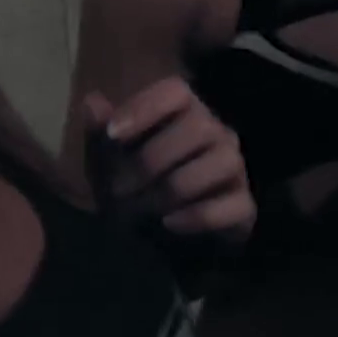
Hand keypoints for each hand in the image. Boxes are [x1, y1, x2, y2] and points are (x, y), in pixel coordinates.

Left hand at [82, 78, 254, 244]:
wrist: (158, 245)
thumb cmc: (133, 192)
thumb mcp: (107, 166)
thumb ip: (99, 135)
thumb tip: (92, 101)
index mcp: (184, 114)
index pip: (177, 91)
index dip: (145, 107)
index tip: (112, 134)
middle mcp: (216, 134)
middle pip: (200, 126)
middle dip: (152, 159)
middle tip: (119, 189)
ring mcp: (235, 170)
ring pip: (222, 162)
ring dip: (174, 188)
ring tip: (143, 210)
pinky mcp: (245, 208)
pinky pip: (234, 205)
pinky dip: (199, 215)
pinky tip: (170, 224)